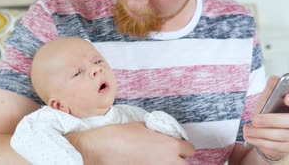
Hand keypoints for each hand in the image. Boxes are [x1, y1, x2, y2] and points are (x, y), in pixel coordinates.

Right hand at [66, 121, 194, 164]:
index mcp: (170, 146)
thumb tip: (161, 135)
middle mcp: (169, 162)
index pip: (189, 149)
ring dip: (167, 164)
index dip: (181, 147)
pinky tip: (144, 164)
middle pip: (184, 164)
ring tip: (154, 161)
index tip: (176, 147)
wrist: (99, 149)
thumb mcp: (141, 126)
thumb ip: (157, 132)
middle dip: (176, 159)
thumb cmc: (118, 136)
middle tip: (164, 156)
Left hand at [243, 76, 288, 160]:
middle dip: (272, 120)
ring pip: (282, 135)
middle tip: (255, 119)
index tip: (286, 97)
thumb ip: (272, 88)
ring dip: (261, 132)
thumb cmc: (269, 110)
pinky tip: (249, 137)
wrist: (265, 132)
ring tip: (247, 129)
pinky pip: (275, 146)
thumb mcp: (267, 98)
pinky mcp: (288, 148)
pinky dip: (260, 141)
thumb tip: (275, 79)